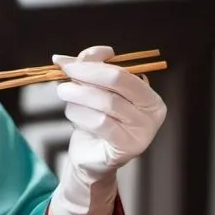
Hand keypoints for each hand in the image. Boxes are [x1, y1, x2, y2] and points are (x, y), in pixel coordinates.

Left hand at [52, 45, 166, 179]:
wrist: (91, 156)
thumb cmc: (94, 120)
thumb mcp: (91, 91)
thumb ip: (84, 71)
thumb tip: (61, 58)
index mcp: (148, 94)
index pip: (122, 71)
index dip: (94, 64)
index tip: (68, 64)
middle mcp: (153, 112)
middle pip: (117, 81)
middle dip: (86, 75)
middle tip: (63, 77)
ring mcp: (144, 131)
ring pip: (106, 102)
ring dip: (78, 96)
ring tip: (64, 95)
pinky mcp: (129, 147)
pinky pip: (101, 122)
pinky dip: (81, 115)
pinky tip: (73, 115)